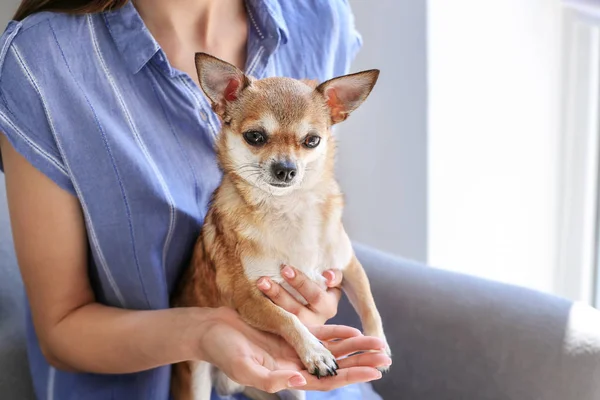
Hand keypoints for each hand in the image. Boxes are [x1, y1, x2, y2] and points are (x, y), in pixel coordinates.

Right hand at [198, 307, 390, 392]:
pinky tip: (354, 330)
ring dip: (355, 347)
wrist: (212, 329)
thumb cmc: (223, 350)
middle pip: (336, 364)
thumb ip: (270, 379)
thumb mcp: (244, 368)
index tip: (375, 371)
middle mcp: (296, 363)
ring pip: (332, 349)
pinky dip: (337, 332)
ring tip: (378, 344)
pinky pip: (319, 332)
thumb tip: (299, 380)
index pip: (327, 379)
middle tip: (386, 355)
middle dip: (361, 360)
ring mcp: (295, 347)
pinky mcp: (290, 331)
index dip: (351, 375)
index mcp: (287, 376)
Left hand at [257, 266, 342, 324]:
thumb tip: (328, 276)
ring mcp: (299, 328)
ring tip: (261, 282)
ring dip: (272, 297)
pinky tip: (254, 294)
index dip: (302, 283)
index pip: (315, 295)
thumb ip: (335, 276)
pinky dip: (265, 307)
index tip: (286, 269)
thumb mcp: (333, 282)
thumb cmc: (324, 287)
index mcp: (328, 307)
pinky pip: (275, 320)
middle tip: (274, 273)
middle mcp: (314, 321)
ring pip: (284, 316)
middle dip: (282, 291)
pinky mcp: (286, 330)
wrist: (315, 305)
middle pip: (296, 308)